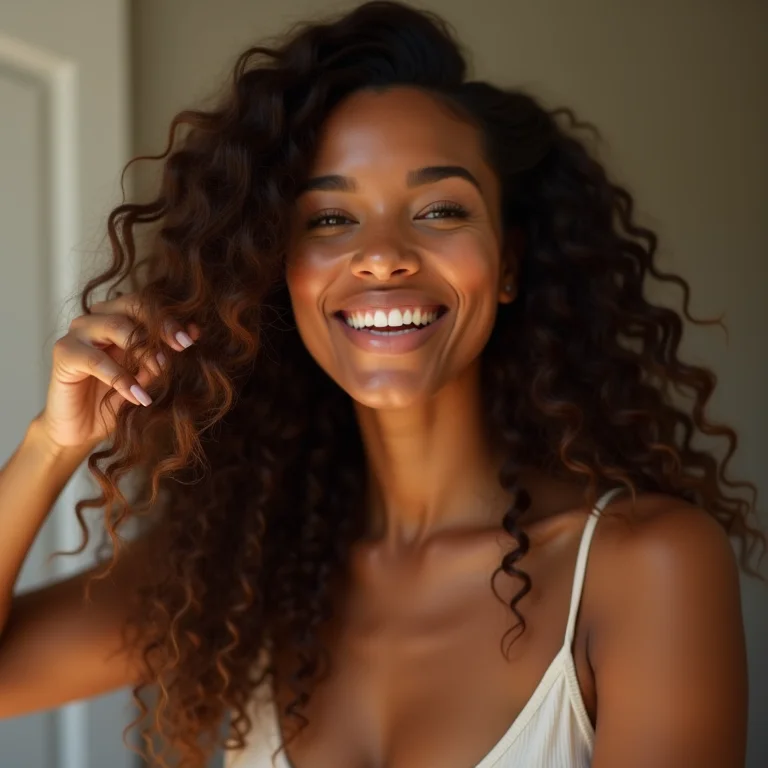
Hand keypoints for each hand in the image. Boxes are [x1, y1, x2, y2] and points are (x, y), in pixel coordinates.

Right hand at [37, 293, 199, 448]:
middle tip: (183, 346)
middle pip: (132, 306)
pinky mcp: (64, 353)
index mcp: (119, 316)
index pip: (147, 304)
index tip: (192, 338)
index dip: (170, 318)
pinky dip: (121, 379)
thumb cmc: (117, 399)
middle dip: (161, 325)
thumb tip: (195, 332)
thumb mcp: (148, 376)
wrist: (83, 429)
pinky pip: (96, 360)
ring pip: (116, 326)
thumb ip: (165, 354)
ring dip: (144, 350)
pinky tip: (139, 397)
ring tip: (162, 373)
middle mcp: (97, 317)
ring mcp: (78, 332)